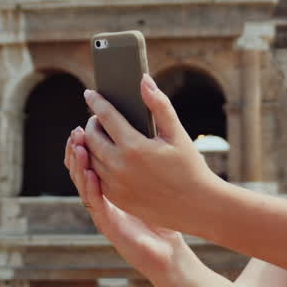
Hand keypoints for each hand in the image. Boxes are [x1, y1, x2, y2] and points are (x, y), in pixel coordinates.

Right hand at [64, 128, 183, 274]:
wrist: (169, 252)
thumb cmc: (164, 216)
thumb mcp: (153, 183)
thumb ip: (144, 161)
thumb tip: (143, 128)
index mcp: (111, 187)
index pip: (90, 161)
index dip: (83, 144)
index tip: (83, 125)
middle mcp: (102, 198)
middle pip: (80, 170)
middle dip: (76, 150)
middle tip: (76, 131)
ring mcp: (103, 212)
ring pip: (83, 186)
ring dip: (78, 166)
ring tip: (78, 146)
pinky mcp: (108, 225)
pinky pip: (95, 205)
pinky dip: (90, 188)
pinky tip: (90, 172)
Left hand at [79, 74, 219, 231]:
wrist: (197, 206)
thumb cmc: (189, 166)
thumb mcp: (176, 133)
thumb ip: (159, 104)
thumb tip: (144, 80)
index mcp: (134, 146)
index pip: (106, 116)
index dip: (96, 101)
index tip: (89, 93)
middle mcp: (119, 166)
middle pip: (92, 137)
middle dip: (92, 123)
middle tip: (97, 117)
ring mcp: (115, 185)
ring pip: (90, 157)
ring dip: (90, 143)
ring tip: (99, 134)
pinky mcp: (116, 198)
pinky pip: (96, 176)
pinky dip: (95, 163)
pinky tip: (105, 155)